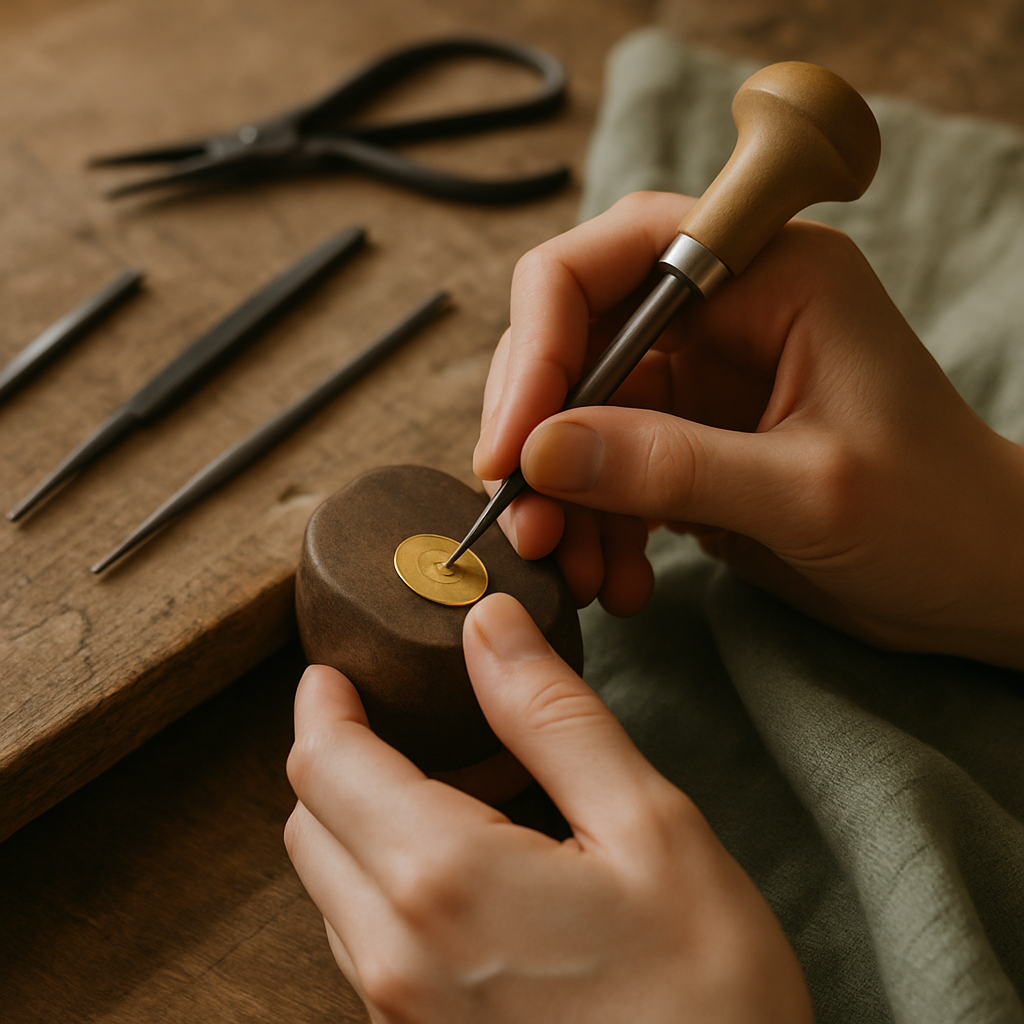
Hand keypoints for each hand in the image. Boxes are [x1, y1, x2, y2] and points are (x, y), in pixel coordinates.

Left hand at [285, 593, 812, 1023]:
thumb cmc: (706, 993)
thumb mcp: (648, 826)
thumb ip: (553, 716)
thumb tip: (489, 626)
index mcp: (443, 880)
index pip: (326, 765)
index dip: (323, 704)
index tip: (336, 671)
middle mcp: (394, 956)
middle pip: (311, 823)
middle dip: (343, 757)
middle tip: (419, 724)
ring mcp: (397, 1017)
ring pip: (332, 886)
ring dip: (366, 822)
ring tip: (461, 795)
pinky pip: (366, 945)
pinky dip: (390, 886)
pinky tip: (471, 876)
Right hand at [474, 192, 1023, 668]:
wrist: (978, 581)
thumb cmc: (936, 517)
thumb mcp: (806, 490)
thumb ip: (670, 464)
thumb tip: (538, 454)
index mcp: (770, 272)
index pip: (608, 260)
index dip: (541, 344)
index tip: (511, 444)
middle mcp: (725, 310)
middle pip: (575, 339)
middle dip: (539, 435)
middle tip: (524, 523)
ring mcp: (704, 377)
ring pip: (579, 414)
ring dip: (560, 495)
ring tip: (573, 572)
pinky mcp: (691, 438)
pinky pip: (606, 467)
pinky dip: (594, 524)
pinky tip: (615, 579)